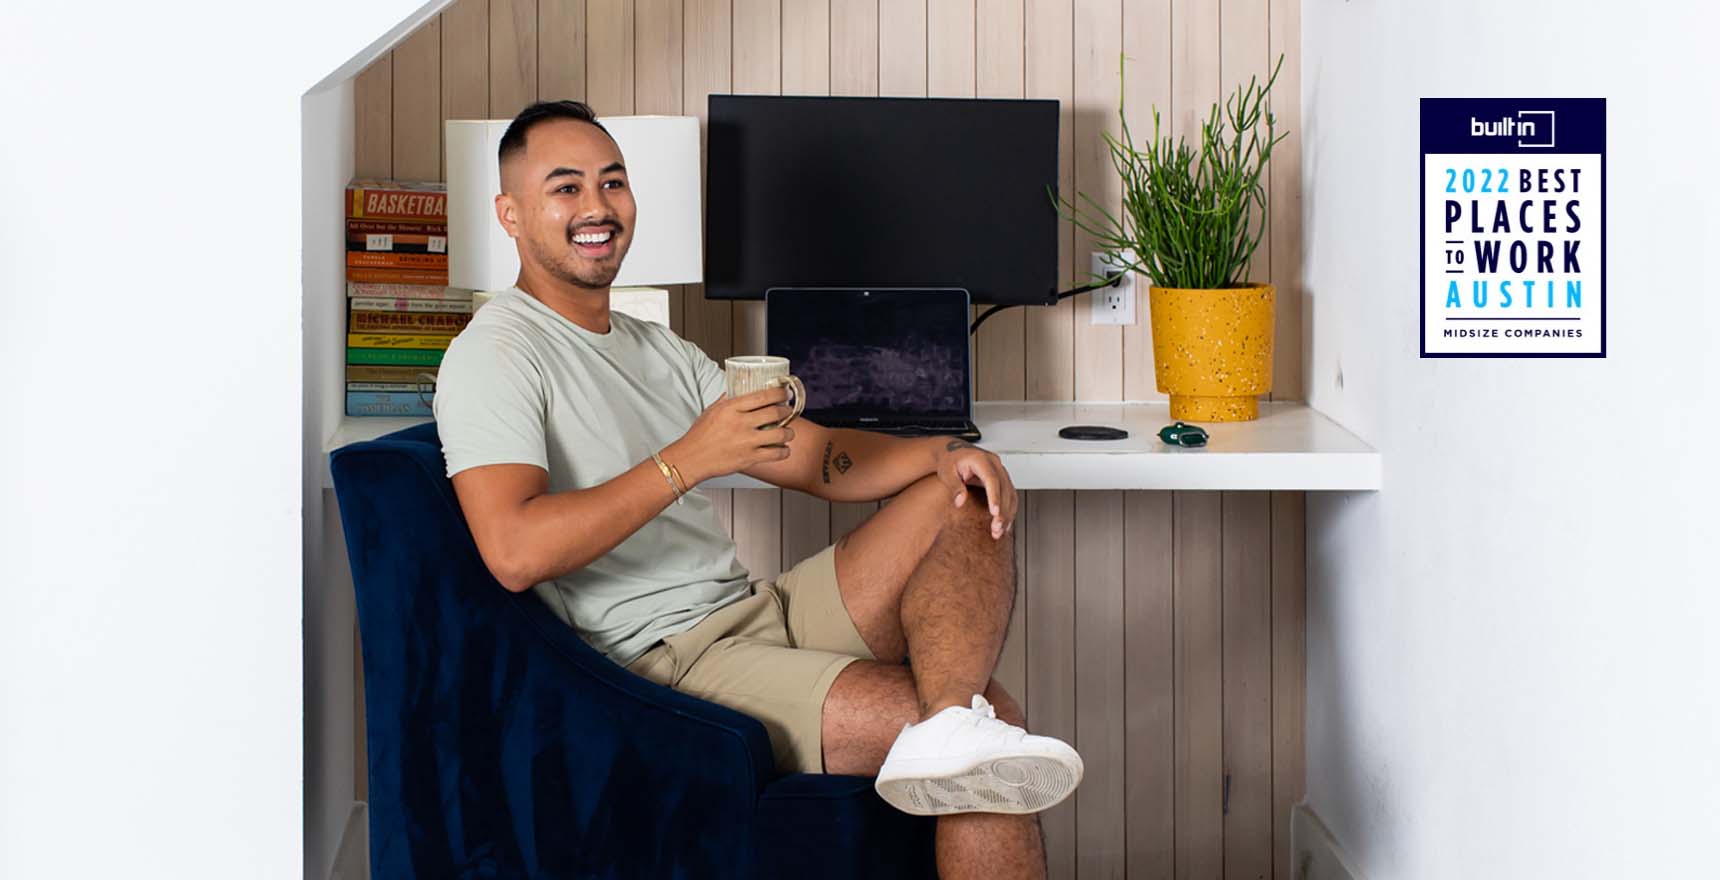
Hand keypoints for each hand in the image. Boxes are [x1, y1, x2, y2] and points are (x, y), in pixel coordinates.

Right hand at [663, 387, 796, 483]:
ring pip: (780, 434)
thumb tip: (738, 389)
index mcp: (731, 408)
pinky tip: (783, 450)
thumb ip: (727, 400)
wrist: (691, 459)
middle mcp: (741, 423)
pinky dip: (784, 451)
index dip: (780, 393)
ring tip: (789, 432)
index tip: (786, 393)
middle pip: (775, 412)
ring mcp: (746, 441)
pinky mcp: (749, 458)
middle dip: (787, 411)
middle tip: (788, 411)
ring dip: (789, 432)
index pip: (763, 396)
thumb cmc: (699, 436)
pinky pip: (775, 454)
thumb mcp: (711, 410)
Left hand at [934, 439, 1017, 538]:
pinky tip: (1005, 524)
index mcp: (981, 460)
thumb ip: (954, 486)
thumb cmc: (950, 461)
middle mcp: (994, 464)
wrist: (953, 452)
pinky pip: (1010, 495)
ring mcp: (1000, 470)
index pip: (992, 479)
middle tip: (997, 528)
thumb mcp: (947, 472)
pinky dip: (1009, 510)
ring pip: (1011, 493)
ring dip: (1008, 513)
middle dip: (1003, 510)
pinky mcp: (1002, 478)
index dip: (995, 497)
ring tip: (1000, 531)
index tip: (995, 513)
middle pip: (1004, 488)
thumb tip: (960, 501)